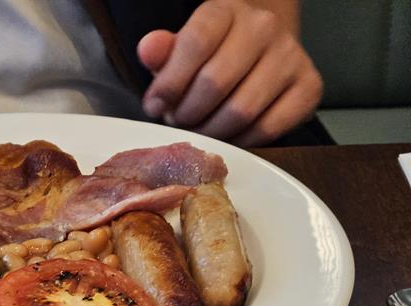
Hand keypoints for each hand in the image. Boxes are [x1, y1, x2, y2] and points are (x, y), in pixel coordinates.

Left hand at [137, 0, 322, 146]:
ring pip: (241, 111)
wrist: (257, 56)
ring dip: (212, 131)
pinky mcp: (309, 87)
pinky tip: (229, 135)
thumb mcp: (178, 51)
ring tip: (201, 128)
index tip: (155, 106)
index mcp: (226, 11)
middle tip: (179, 120)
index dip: (169, 83)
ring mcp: (291, 56)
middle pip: (215, 82)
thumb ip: (162, 52)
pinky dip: (242, 141)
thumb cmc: (209, 58)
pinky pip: (268, 128)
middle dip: (187, 113)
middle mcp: (263, 27)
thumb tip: (149, 49)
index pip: (195, 44)